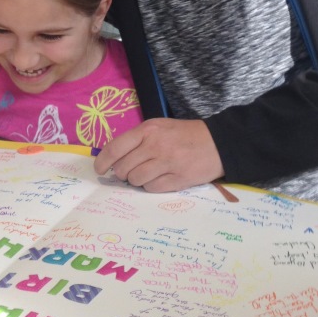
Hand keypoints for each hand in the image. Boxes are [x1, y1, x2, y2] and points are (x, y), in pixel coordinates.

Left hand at [93, 118, 223, 192]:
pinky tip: (160, 178)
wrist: (218, 143)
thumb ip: (137, 140)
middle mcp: (155, 146)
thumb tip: (113, 159)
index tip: (99, 170)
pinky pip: (151, 188)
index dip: (102, 162)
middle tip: (131, 171)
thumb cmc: (184, 135)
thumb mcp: (159, 127)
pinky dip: (151, 186)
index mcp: (148, 130)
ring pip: (135, 180)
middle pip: (123, 168)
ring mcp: (167, 163)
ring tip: (148, 173)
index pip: (115, 148)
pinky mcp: (178, 179)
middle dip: (122, 173)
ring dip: (137, 180)